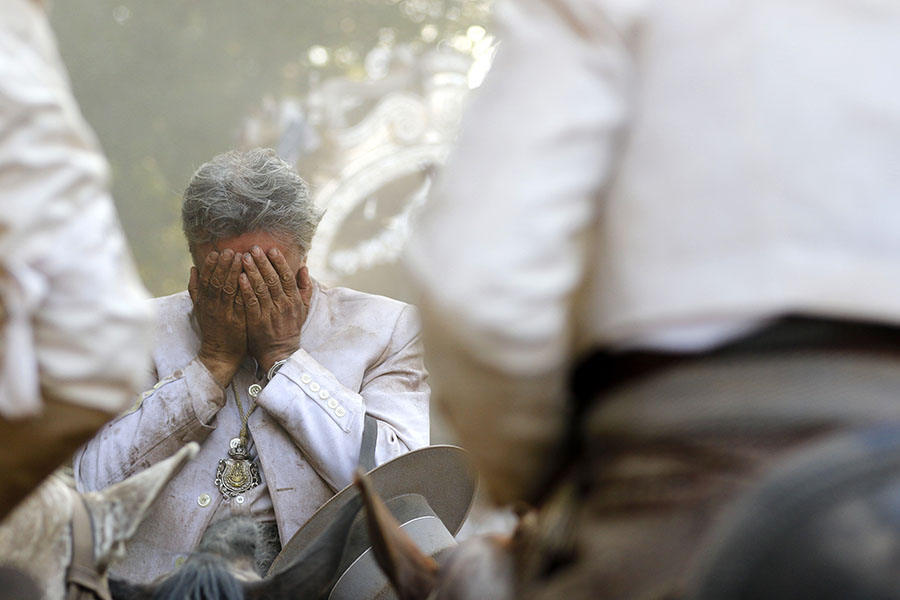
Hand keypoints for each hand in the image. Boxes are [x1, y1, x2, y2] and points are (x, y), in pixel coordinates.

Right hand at [188, 249, 245, 386]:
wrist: (220, 353)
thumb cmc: (212, 328)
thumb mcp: (200, 308)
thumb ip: (196, 289)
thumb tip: (193, 268)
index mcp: (203, 302)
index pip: (205, 279)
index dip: (210, 265)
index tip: (216, 252)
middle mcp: (212, 306)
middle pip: (216, 282)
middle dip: (223, 265)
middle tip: (230, 251)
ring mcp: (225, 313)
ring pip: (228, 289)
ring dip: (234, 272)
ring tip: (241, 258)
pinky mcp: (237, 321)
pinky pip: (240, 302)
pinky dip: (244, 289)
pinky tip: (249, 278)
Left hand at [239, 246, 310, 371]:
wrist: (280, 352)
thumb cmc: (290, 328)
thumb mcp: (303, 308)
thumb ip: (305, 287)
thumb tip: (304, 266)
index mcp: (294, 300)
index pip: (287, 277)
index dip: (279, 262)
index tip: (271, 250)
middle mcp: (283, 304)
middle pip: (273, 279)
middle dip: (263, 262)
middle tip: (253, 249)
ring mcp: (270, 312)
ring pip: (261, 288)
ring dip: (252, 272)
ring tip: (243, 258)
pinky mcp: (257, 320)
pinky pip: (251, 302)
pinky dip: (246, 289)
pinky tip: (239, 278)